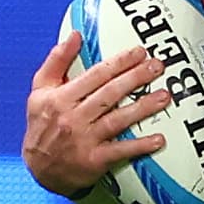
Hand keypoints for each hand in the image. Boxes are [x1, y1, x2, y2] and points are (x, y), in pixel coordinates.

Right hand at [23, 33, 170, 198]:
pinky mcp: (94, 160)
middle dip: (135, 78)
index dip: (118, 62)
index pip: (94, 76)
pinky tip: (159, 139)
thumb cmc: (42, 124)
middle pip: (109, 94)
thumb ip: (56, 61)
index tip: (139, 52)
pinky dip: (140, 146)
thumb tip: (74, 35)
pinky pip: (120, 151)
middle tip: (158, 67)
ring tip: (165, 96)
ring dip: (143, 107)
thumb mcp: (40, 91)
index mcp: (60, 97)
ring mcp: (84, 139)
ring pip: (118, 119)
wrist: (38, 168)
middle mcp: (72, 117)